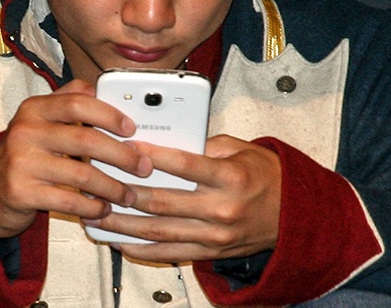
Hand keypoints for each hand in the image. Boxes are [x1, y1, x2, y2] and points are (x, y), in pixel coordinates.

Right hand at [0, 78, 154, 238]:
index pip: (78, 102)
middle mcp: (26, 131)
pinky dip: (92, 207)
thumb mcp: (41, 120)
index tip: (131, 129)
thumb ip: (69, 101)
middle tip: (143, 167)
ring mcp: (21, 162)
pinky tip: (103, 209)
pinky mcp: (21, 192)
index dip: (109, 114)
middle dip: (122, 155)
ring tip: (128, 195)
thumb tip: (102, 88)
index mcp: (35, 108)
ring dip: (112, 187)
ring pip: (82, 174)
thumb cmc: (28, 153)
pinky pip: (68, 200)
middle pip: (86, 139)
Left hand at [84, 134, 280, 262]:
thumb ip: (205, 143)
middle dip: (125, 192)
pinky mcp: (210, 253)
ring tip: (96, 214)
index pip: (183, 165)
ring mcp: (215, 236)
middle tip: (99, 181)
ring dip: (124, 224)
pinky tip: (119, 239)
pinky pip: (169, 254)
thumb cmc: (266, 176)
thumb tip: (167, 137)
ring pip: (159, 231)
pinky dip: (141, 249)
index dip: (151, 156)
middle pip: (163, 201)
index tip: (125, 147)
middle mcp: (221, 209)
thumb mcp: (242, 148)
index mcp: (230, 178)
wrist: (294, 215)